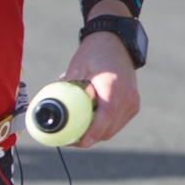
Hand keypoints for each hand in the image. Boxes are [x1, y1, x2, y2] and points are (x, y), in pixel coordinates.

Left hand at [58, 21, 140, 148]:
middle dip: (89, 138)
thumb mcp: (77, 68)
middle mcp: (128, 94)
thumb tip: (50, 109)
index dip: (94, 130)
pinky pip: (118, 123)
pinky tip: (91, 125)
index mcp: (113, 84)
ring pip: (113, 128)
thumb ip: (68, 89)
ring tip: (77, 134)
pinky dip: (105, 128)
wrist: (115, 42)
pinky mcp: (134, 104)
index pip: (107, 113)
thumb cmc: (94, 53)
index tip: (82, 142)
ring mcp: (133, 101)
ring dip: (97, 135)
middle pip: (109, 126)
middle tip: (69, 140)